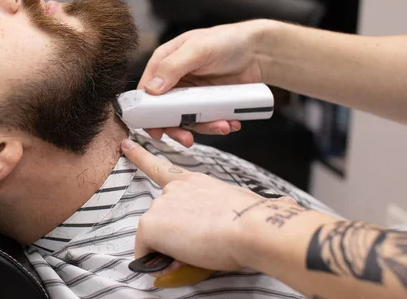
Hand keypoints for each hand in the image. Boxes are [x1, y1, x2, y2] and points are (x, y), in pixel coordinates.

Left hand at [122, 138, 292, 273]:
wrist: (254, 227)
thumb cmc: (256, 220)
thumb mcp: (247, 208)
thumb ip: (244, 211)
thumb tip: (279, 209)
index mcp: (195, 183)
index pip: (162, 168)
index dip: (141, 156)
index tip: (127, 145)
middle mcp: (174, 190)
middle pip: (162, 219)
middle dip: (174, 237)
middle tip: (200, 249)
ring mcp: (160, 205)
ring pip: (157, 237)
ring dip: (171, 251)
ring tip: (198, 255)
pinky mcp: (151, 223)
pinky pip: (145, 252)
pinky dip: (157, 262)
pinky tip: (178, 262)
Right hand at [138, 20, 273, 145]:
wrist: (259, 51)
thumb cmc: (227, 40)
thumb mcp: (197, 49)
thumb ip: (172, 67)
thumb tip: (151, 89)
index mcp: (165, 63)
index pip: (146, 90)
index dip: (145, 110)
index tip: (152, 128)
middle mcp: (175, 80)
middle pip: (164, 111)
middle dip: (175, 127)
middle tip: (186, 138)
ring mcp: (192, 94)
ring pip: (187, 119)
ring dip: (202, 127)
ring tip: (221, 127)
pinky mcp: (208, 103)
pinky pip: (207, 120)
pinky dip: (217, 125)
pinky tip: (229, 122)